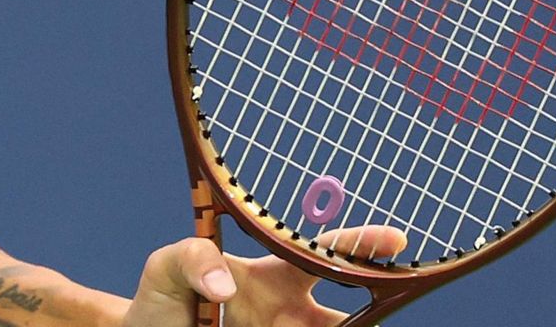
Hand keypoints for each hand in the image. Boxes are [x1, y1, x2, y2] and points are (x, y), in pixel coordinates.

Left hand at [122, 227, 407, 326]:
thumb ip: (191, 258)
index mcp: (273, 277)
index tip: (395, 240)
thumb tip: (224, 286)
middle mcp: (291, 314)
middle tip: (383, 312)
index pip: (323, 255)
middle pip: (348, 315)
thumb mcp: (165, 269)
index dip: (360, 245)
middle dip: (375, 310)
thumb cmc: (160, 301)